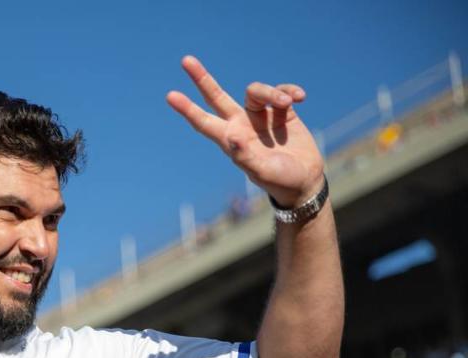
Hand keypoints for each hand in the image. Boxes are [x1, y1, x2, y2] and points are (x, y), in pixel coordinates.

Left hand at [166, 55, 324, 207]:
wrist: (304, 179)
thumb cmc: (280, 180)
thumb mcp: (262, 171)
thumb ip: (246, 157)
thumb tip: (231, 138)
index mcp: (230, 139)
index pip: (204, 122)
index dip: (188, 109)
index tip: (170, 95)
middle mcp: (241, 124)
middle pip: (217, 97)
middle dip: (202, 79)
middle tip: (185, 60)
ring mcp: (260, 116)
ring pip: (256, 91)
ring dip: (272, 93)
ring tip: (288, 104)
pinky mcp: (281, 111)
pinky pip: (281, 92)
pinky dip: (289, 91)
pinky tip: (300, 98)